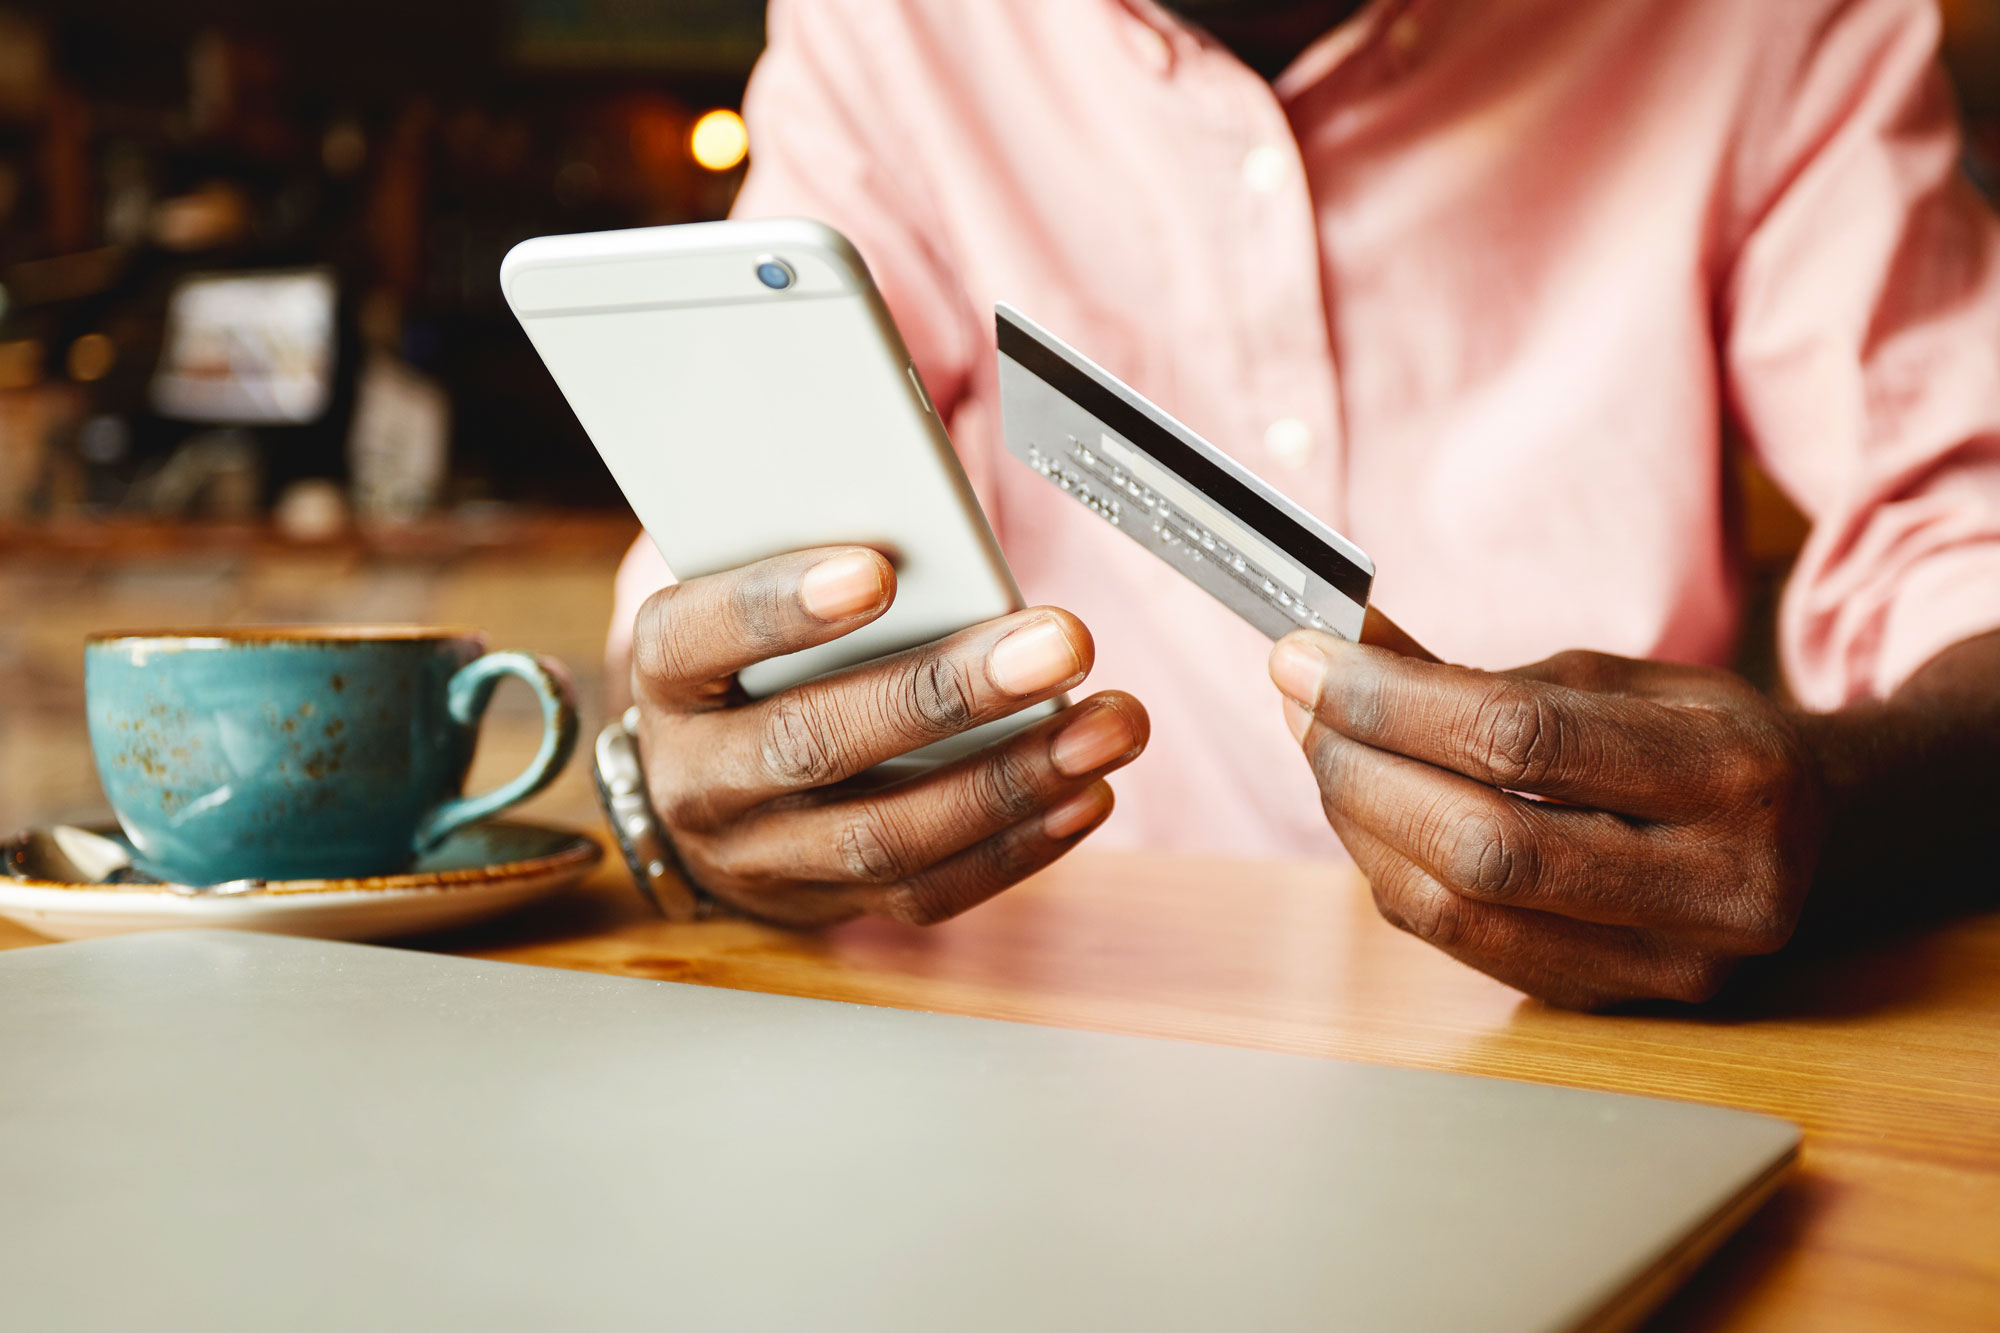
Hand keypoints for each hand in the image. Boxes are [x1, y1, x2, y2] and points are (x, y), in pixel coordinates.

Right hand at [628, 546, 1147, 927]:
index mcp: (671, 675)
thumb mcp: (751, 603)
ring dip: (1010, 779)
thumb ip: (824, 569)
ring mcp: (765, 855)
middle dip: (946, 692)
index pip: (702, 634)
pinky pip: (929, 891)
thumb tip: (941, 535)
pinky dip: (1018, 846)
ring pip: (884, 833)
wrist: (710, 795)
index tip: (874, 569)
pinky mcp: (834, 904)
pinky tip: (1084, 794)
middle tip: (1057, 643)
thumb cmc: (752, 666)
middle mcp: (701, 776)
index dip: (781, 605)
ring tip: (1106, 725)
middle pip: (815, 741)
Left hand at [1269, 635, 1824, 1008]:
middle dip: (1361, 767)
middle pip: (1482, 845)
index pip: (1523, 740)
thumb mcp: (1615, 677)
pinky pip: (1461, 943)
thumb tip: (1337, 646)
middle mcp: (1716, 888)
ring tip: (1322, 746)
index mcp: (1736, 775)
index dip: (1392, 699)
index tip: (1305, 655)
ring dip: (1359, 822)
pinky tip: (1365, 809)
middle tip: (1299, 701)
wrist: (1816, 837)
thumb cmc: (1701, 737)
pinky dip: (1391, 869)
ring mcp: (1667, 966)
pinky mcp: (1612, 1006)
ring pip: (1457, 910)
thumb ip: (1476, 673)